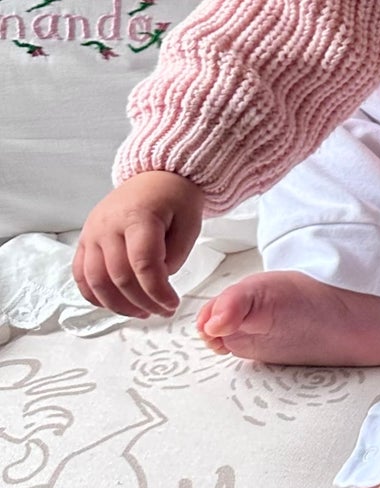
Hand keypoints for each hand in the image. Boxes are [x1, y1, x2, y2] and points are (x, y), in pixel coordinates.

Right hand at [73, 171, 205, 318]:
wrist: (156, 175)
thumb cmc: (175, 198)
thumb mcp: (189, 223)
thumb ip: (175, 256)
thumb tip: (157, 284)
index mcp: (139, 216)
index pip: (143, 263)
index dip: (157, 291)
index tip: (172, 304)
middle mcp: (109, 224)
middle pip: (119, 276)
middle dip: (142, 301)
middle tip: (160, 311)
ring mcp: (93, 232)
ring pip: (96, 280)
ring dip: (117, 304)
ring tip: (140, 311)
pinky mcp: (85, 239)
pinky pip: (81, 274)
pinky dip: (95, 295)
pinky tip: (114, 303)